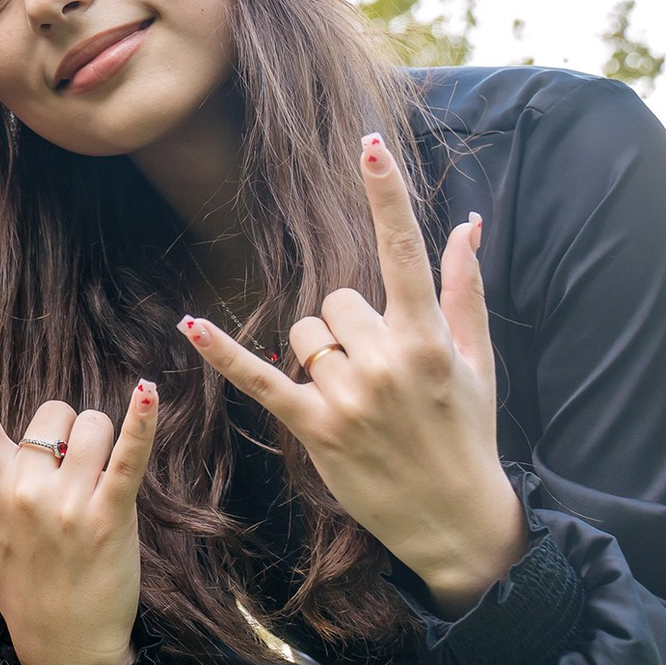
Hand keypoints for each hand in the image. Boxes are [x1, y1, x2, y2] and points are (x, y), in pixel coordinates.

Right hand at [0, 317, 156, 664]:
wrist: (67, 647)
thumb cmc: (15, 587)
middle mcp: (25, 491)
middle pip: (51, 412)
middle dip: (61, 432)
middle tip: (63, 478)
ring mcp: (69, 505)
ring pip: (91, 426)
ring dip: (99, 442)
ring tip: (92, 483)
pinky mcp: (113, 516)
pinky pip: (128, 458)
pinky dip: (141, 424)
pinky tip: (148, 392)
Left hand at [181, 132, 524, 614]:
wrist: (457, 519)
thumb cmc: (468, 431)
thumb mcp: (476, 359)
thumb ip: (464, 286)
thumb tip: (469, 223)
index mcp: (428, 337)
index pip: (404, 251)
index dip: (386, 196)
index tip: (371, 145)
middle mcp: (386, 361)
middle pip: (337, 300)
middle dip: (351, 324)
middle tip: (380, 371)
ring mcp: (348, 397)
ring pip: (306, 334)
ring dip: (321, 353)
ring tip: (357, 394)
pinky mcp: (315, 428)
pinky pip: (260, 379)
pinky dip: (225, 355)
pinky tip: (189, 327)